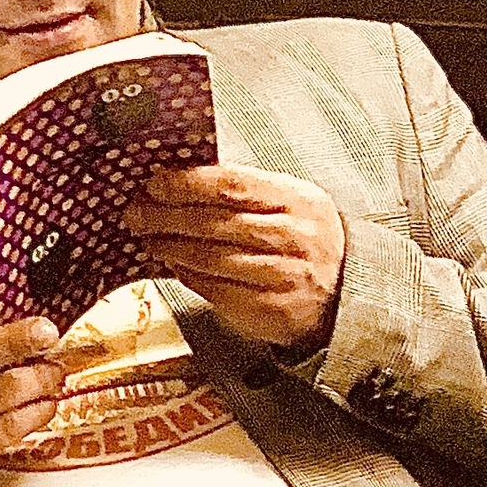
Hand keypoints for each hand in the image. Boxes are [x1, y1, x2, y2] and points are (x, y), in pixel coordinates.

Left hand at [124, 163, 345, 349]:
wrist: (351, 292)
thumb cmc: (306, 239)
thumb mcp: (289, 204)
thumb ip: (243, 191)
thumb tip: (178, 177)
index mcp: (296, 200)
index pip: (232, 184)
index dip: (186, 183)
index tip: (153, 183)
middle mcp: (293, 237)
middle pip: (215, 222)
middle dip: (166, 216)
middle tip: (135, 212)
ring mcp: (284, 275)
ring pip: (212, 258)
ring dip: (170, 247)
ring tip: (149, 238)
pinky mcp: (271, 309)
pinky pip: (217, 289)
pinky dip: (188, 275)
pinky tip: (173, 264)